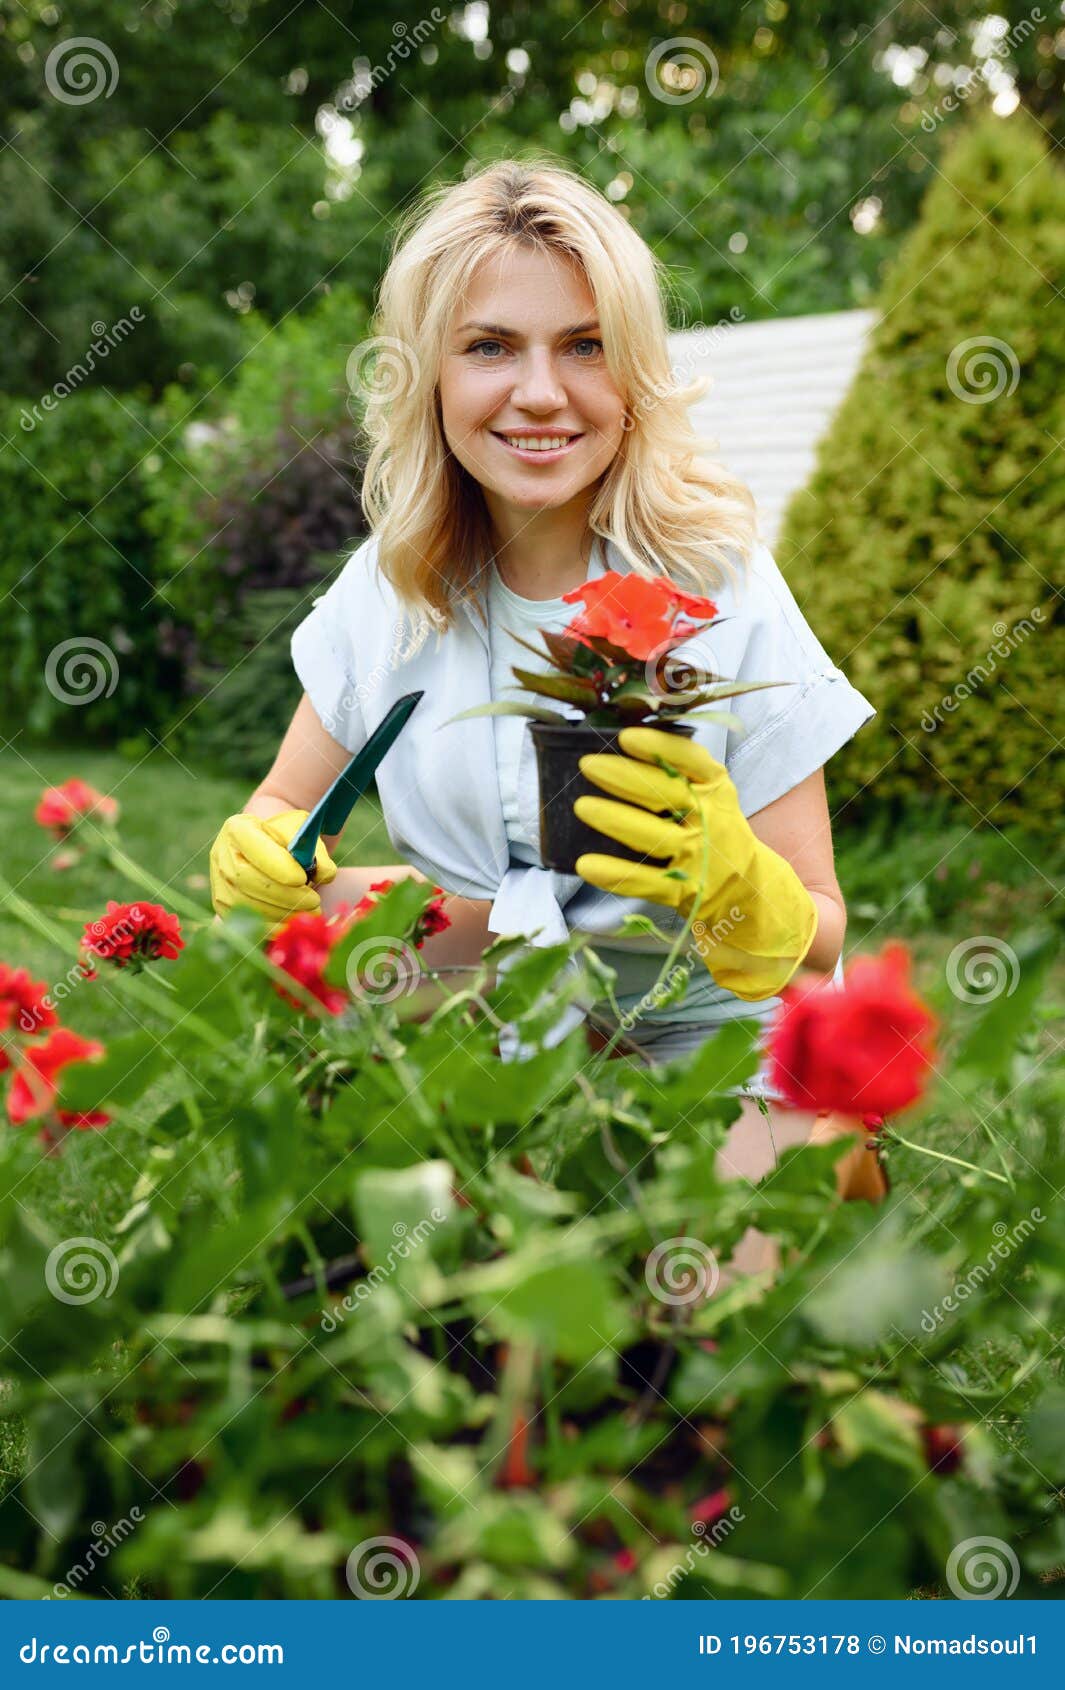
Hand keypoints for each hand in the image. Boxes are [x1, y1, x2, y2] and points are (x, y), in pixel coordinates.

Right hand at [209, 809, 337, 932]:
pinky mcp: (223, 905)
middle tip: (313, 902)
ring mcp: (219, 881)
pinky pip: (244, 920)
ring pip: (245, 903)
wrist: (267, 846)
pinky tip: (294, 924)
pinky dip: (272, 926)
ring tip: (309, 913)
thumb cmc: (286, 836)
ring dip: (281, 913)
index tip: (302, 878)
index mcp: (238, 829)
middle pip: (246, 879)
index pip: (254, 848)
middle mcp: (221, 854)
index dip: (277, 866)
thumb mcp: (302, 832)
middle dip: (282, 894)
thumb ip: (315, 849)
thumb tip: (325, 873)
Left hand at [573, 727, 817, 1001]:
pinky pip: (647, 882)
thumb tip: (622, 751)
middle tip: (588, 765)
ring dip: (615, 820)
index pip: (692, 762)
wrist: (760, 899)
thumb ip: (680, 780)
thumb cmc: (722, 841)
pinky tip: (586, 864)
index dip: (660, 748)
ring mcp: (701, 860)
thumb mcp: (714, 803)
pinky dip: (616, 873)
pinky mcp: (688, 895)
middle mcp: (714, 823)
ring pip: (654, 836)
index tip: (627, 737)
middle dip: (624, 778)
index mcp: (720, 793)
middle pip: (666, 795)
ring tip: (582, 806)